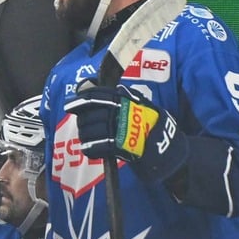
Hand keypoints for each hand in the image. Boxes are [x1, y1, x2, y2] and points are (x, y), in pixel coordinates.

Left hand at [65, 83, 188, 182]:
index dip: (80, 100)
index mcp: (123, 99)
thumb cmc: (153, 123)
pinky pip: (95, 146)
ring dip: (84, 135)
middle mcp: (118, 112)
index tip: (71, 105)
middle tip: (83, 124)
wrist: (167, 146)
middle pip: (88, 114)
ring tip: (87, 137)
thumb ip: (122, 96)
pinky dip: (90, 148)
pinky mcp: (118, 146)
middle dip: (82, 120)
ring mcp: (117, 129)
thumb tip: (97, 88)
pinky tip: (90, 149)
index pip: (95, 95)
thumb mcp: (141, 102)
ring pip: (89, 130)